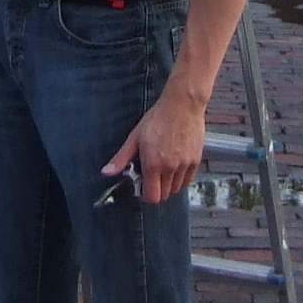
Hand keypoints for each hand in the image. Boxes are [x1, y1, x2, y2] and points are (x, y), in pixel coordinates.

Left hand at [104, 87, 207, 205]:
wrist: (182, 105)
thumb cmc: (159, 118)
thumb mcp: (135, 137)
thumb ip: (121, 158)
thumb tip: (107, 172)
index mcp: (153, 164)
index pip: (152, 196)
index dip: (145, 196)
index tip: (142, 188)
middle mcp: (170, 168)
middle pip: (164, 196)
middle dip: (156, 191)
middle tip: (151, 178)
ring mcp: (184, 165)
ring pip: (176, 189)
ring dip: (168, 185)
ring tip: (163, 170)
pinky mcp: (196, 161)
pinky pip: (187, 180)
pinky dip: (180, 179)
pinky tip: (174, 167)